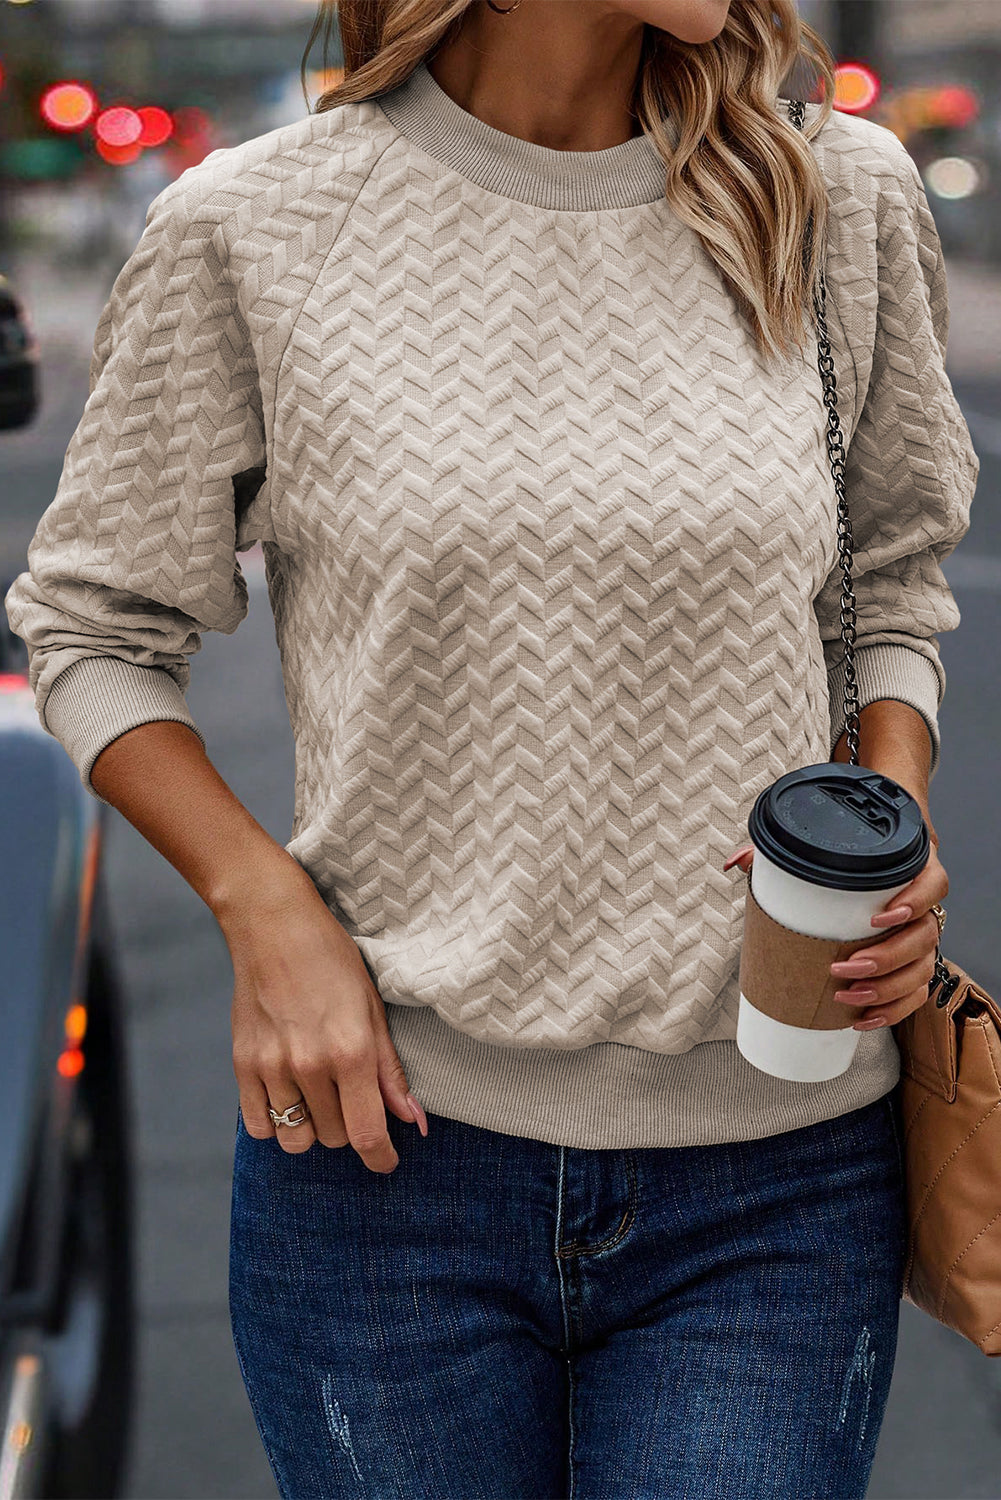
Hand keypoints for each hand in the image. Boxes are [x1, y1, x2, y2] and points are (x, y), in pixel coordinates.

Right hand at [221, 877, 427, 1170]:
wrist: (272, 924)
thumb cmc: (331, 959)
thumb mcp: (372, 1007)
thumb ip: (390, 1069)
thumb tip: (413, 1120)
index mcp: (351, 1050)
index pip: (367, 1134)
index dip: (381, 1159)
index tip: (387, 1163)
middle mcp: (311, 1065)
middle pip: (335, 1138)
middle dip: (350, 1128)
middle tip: (351, 1096)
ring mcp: (272, 1067)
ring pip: (297, 1139)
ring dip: (313, 1129)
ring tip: (319, 1097)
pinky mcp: (242, 1064)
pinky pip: (259, 1126)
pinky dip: (276, 1123)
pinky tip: (289, 1097)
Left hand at [722, 840, 947, 1029]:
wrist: (869, 865)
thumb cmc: (845, 859)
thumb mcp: (817, 850)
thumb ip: (779, 852)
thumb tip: (735, 863)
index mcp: (910, 869)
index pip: (933, 883)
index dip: (914, 901)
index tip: (879, 918)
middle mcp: (922, 905)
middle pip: (925, 936)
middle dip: (888, 958)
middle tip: (848, 967)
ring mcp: (920, 937)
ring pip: (922, 969)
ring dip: (888, 989)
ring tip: (849, 995)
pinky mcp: (913, 964)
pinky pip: (916, 993)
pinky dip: (893, 1010)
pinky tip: (863, 1018)